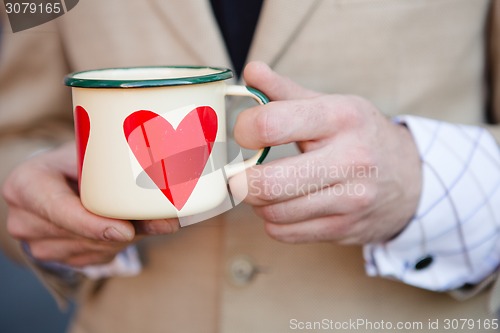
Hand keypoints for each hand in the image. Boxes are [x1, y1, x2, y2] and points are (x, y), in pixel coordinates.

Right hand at [2, 142, 178, 266]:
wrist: (59, 177)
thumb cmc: (78, 160)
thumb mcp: (94, 156)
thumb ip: (122, 176)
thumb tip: (167, 208)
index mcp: (25, 185)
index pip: (59, 210)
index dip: (93, 223)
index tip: (126, 230)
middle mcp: (23, 219)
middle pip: (82, 234)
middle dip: (124, 230)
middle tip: (162, 220)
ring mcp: (37, 244)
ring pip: (94, 250)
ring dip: (124, 238)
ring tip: (137, 215)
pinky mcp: (57, 259)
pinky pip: (96, 258)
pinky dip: (117, 245)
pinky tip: (120, 226)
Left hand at [230, 61, 421, 244]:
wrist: (410, 178)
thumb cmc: (360, 136)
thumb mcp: (332, 105)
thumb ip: (285, 91)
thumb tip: (250, 71)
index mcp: (341, 118)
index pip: (271, 125)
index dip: (244, 129)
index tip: (244, 133)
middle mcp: (350, 159)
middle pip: (267, 182)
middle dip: (240, 180)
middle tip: (238, 174)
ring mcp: (350, 199)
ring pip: (273, 212)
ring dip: (257, 202)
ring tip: (263, 188)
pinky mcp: (343, 229)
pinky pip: (285, 233)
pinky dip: (273, 222)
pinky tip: (282, 206)